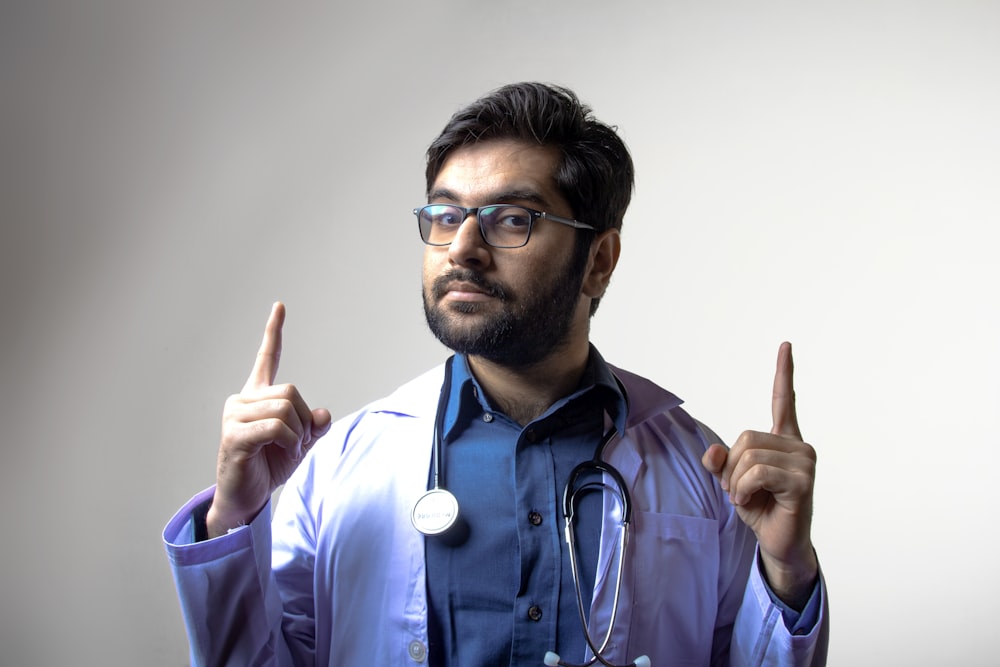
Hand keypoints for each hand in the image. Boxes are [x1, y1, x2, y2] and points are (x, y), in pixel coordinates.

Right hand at [206, 302, 331, 537]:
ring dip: (297, 433)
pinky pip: (276, 426)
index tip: (279, 306)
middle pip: (290, 391)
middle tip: (297, 441)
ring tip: (286, 449)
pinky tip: (283, 452)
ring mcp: (235, 416)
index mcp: (257, 396)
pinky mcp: (234, 435)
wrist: (246, 499)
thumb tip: (322, 414)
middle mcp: (242, 400)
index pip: (267, 358)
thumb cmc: (270, 467)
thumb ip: (313, 425)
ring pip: (285, 408)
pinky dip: (290, 441)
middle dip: (304, 419)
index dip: (274, 332)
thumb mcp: (301, 443)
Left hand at [701, 342, 817, 606]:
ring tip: (749, 498)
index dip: (784, 372)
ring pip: (748, 457)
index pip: (783, 400)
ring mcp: (804, 462)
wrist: (779, 542)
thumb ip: (720, 463)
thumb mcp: (732, 482)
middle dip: (732, 469)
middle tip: (741, 491)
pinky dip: (744, 490)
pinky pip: (757, 474)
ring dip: (737, 483)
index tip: (786, 345)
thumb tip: (712, 452)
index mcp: (783, 440)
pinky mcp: (803, 481)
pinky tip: (754, 503)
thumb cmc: (761, 508)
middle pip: (744, 439)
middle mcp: (798, 446)